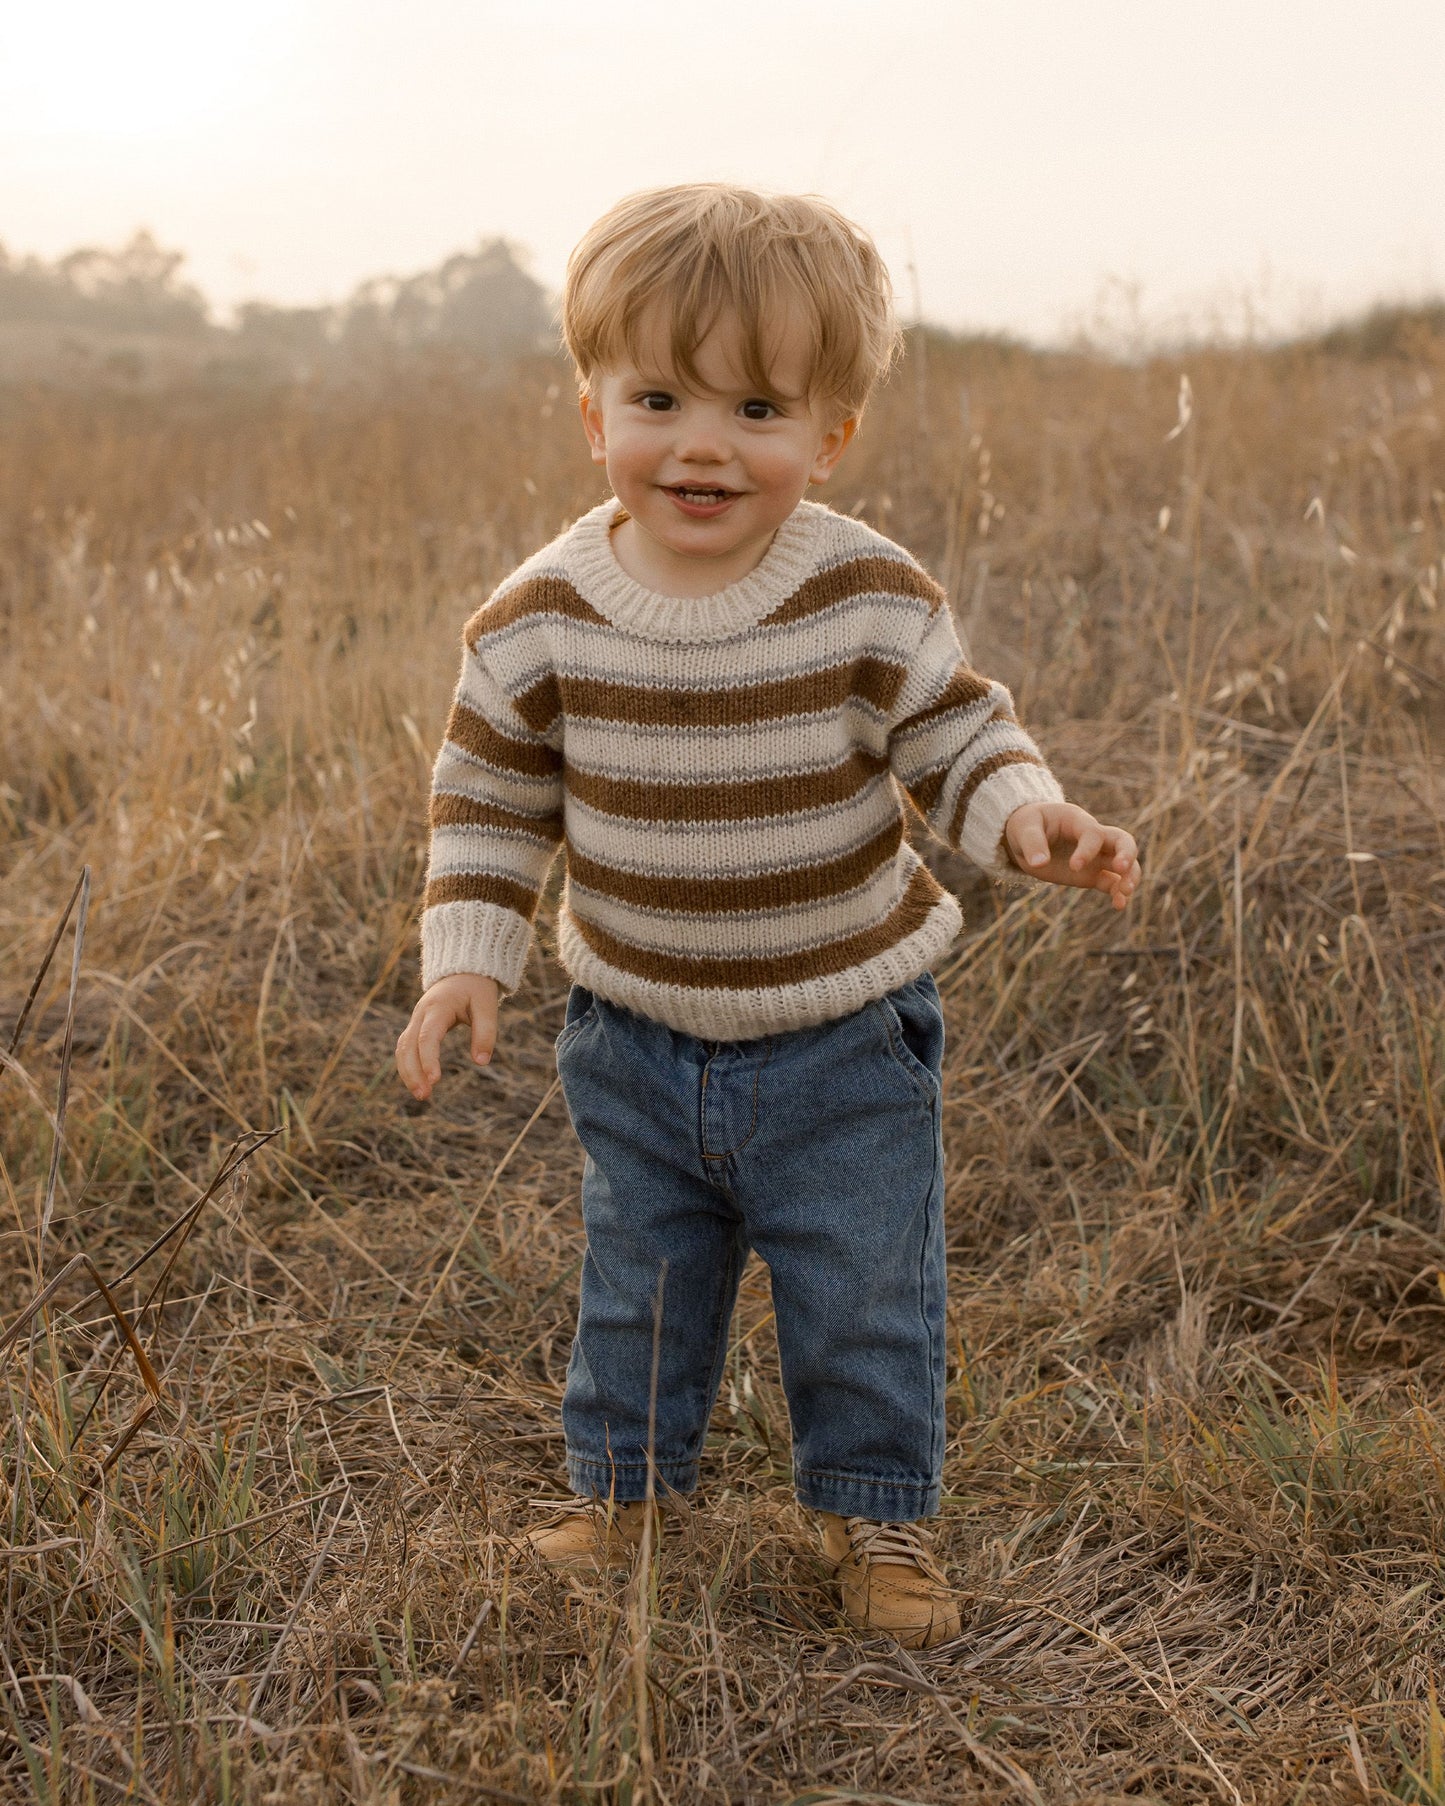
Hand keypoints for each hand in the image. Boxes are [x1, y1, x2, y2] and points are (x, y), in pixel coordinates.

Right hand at [395, 974, 499, 1100]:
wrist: (463, 971)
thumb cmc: (476, 989)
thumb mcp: (487, 1007)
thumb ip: (486, 1033)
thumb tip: (482, 1063)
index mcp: (438, 1007)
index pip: (427, 1036)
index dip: (428, 1059)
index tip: (435, 1080)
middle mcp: (421, 1013)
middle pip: (408, 1045)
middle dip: (413, 1072)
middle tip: (424, 1096)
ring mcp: (416, 1019)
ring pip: (403, 1048)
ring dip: (408, 1072)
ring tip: (421, 1095)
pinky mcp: (416, 1026)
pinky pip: (405, 1048)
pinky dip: (408, 1066)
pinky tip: (418, 1083)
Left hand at [1004, 803, 1140, 909]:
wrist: (1025, 837)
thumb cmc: (1026, 826)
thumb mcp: (1024, 828)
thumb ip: (1032, 843)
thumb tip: (1039, 863)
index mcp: (1077, 821)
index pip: (1093, 833)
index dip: (1088, 850)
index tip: (1074, 867)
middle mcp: (1093, 837)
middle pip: (1123, 841)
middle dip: (1127, 854)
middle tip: (1121, 869)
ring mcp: (1095, 857)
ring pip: (1125, 863)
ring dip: (1130, 876)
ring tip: (1124, 893)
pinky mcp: (1092, 874)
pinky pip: (1112, 882)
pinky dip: (1118, 893)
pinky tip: (1119, 905)